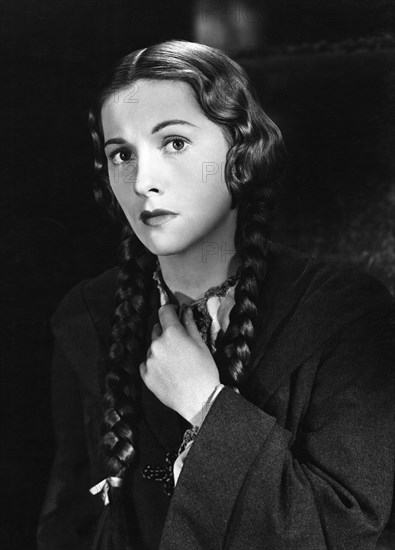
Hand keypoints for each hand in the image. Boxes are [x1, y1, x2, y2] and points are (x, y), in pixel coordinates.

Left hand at [139, 304, 219, 424]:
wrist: (200, 400)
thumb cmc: (204, 371)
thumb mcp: (201, 345)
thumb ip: (189, 325)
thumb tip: (185, 311)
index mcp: (171, 333)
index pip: (164, 312)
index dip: (170, 310)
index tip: (174, 313)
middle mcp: (156, 344)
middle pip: (157, 329)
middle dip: (167, 332)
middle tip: (179, 344)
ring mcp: (149, 360)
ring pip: (152, 347)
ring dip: (161, 349)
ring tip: (176, 362)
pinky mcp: (145, 374)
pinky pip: (147, 363)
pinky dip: (155, 364)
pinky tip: (168, 371)